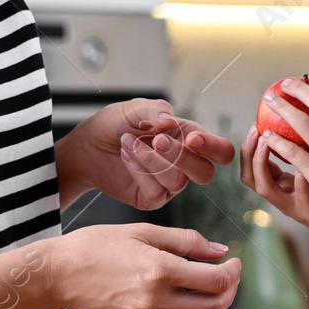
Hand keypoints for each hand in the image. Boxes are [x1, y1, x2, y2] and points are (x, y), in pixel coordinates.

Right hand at [46, 224, 240, 308]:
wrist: (60, 274)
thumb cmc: (97, 246)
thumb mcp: (143, 232)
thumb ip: (186, 241)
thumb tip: (219, 251)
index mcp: (159, 271)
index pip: (215, 281)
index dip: (233, 273)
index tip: (233, 263)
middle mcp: (155, 300)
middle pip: (213, 307)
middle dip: (228, 293)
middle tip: (227, 279)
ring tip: (210, 296)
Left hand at [58, 99, 235, 211]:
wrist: (87, 145)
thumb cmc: (115, 124)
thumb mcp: (135, 108)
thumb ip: (156, 111)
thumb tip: (170, 122)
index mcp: (190, 140)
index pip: (221, 152)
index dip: (213, 147)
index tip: (191, 137)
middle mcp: (185, 165)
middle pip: (206, 173)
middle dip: (181, 157)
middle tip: (157, 140)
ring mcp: (169, 185)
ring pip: (178, 182)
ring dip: (152, 160)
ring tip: (128, 143)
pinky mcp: (151, 199)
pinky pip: (157, 192)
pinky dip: (139, 172)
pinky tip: (126, 156)